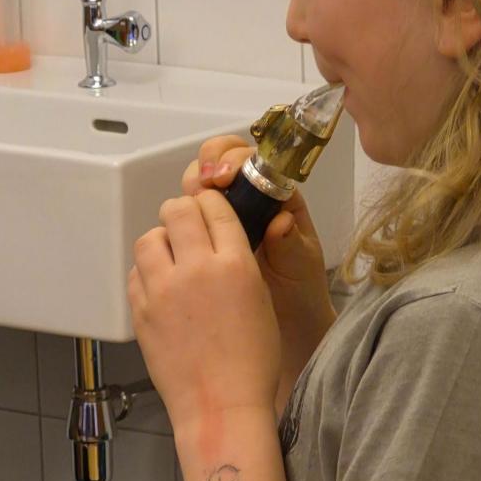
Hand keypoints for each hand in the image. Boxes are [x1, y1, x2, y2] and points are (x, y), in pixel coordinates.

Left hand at [127, 189, 281, 434]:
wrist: (221, 407)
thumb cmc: (251, 359)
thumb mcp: (259, 297)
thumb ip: (237, 260)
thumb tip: (215, 236)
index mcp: (235, 264)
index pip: (214, 207)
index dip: (211, 203)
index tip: (210, 208)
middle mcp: (196, 270)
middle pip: (177, 210)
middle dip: (182, 212)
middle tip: (187, 226)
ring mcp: (163, 291)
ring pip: (149, 238)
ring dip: (161, 241)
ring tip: (172, 258)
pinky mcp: (140, 312)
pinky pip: (136, 273)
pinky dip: (148, 272)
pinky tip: (162, 287)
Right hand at [183, 136, 335, 342]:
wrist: (288, 322)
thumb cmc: (300, 288)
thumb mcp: (301, 265)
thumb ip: (291, 244)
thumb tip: (281, 222)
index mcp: (278, 196)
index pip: (256, 160)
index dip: (236, 159)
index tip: (224, 176)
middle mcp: (251, 197)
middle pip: (224, 158)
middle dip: (210, 161)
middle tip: (204, 183)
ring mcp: (226, 213)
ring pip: (203, 179)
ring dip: (193, 181)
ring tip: (191, 200)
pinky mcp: (207, 233)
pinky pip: (191, 211)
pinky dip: (182, 210)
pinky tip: (179, 223)